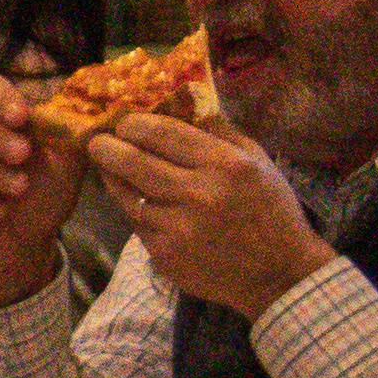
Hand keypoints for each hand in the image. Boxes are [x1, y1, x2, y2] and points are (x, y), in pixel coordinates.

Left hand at [95, 112, 333, 318]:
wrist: (281, 273)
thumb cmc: (271, 209)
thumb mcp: (257, 161)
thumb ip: (218, 132)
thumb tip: (179, 105)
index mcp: (225, 165)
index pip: (161, 133)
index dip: (133, 124)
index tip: (124, 123)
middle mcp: (199, 195)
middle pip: (132, 162)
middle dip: (107, 147)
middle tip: (97, 142)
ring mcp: (179, 229)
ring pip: (126, 196)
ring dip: (114, 179)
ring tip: (110, 168)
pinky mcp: (166, 256)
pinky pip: (137, 225)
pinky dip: (135, 211)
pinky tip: (138, 202)